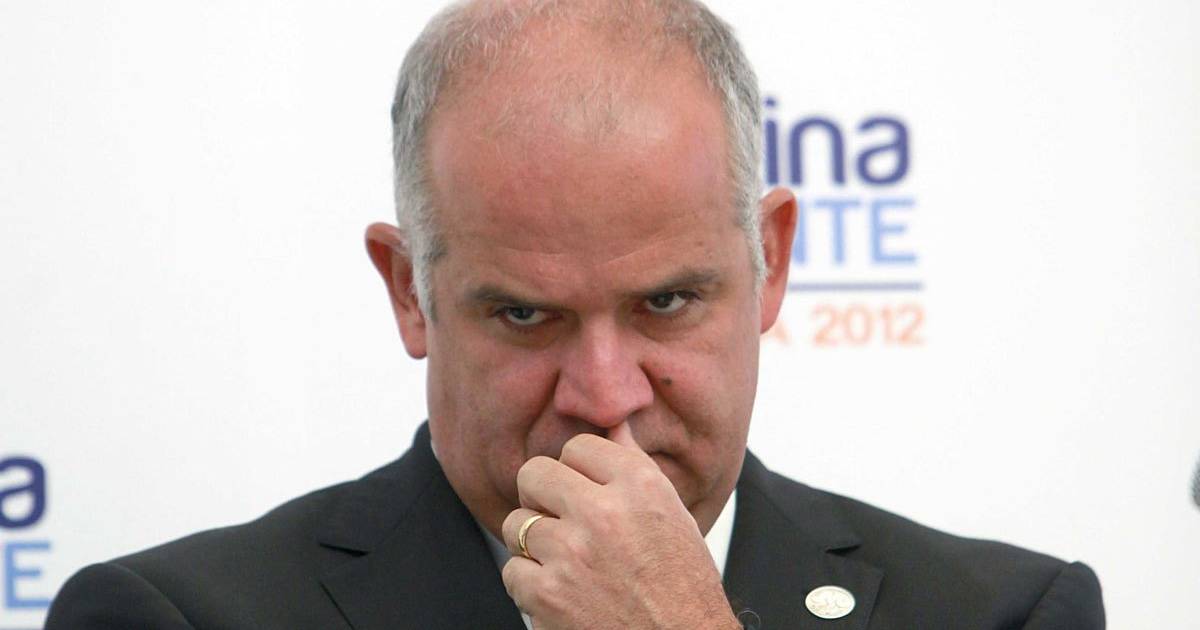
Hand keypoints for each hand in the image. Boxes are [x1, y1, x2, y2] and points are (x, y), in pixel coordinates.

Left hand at [500, 428, 739, 629]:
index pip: (578, 446)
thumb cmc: (682, 586)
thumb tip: (614, 421)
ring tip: (564, 562)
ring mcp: (571, 553)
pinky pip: (512, 571)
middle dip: (541, 496)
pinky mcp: (547, 594)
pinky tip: (561, 593)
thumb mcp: (672, 514)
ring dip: (533, 544)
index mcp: (640, 485)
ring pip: (516, 524)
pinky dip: (530, 586)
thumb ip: (634, 465)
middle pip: (534, 474)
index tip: (584, 491)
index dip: (577, 471)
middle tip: (559, 520)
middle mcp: (604, 512)